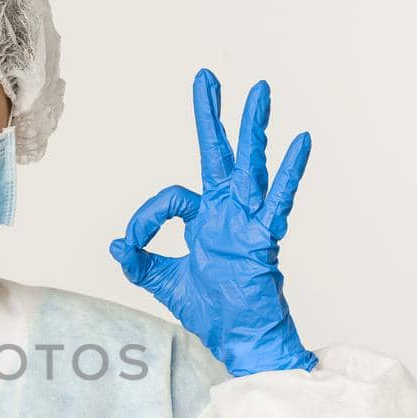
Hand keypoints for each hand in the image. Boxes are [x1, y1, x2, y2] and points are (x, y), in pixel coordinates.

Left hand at [109, 69, 316, 376]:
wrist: (240, 339)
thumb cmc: (213, 311)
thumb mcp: (164, 284)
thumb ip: (139, 262)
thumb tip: (116, 244)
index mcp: (205, 220)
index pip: (171, 197)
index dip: (146, 217)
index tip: (132, 241)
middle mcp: (227, 212)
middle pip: (218, 154)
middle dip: (212, 116)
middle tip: (206, 78)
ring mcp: (247, 221)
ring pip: (251, 166)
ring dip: (253, 129)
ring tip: (260, 91)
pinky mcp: (263, 239)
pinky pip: (278, 201)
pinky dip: (290, 173)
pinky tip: (300, 142)